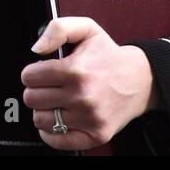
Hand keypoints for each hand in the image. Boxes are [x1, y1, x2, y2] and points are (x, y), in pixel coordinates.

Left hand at [21, 16, 157, 150]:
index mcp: (76, 70)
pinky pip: (57, 140)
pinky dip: (51, 132)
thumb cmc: (109, 55)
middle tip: (49, 86)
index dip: (32, 72)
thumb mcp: (86, 29)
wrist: (140, 80)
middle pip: (31, 99)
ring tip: (56, 101)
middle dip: (36, 90)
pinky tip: (58, 118)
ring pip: (40, 120)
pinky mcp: (96, 135)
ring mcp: (89, 118)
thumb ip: (57, 29)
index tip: (41, 72)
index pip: (29, 77)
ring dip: (44, 110)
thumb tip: (36, 48)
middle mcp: (83, 96)